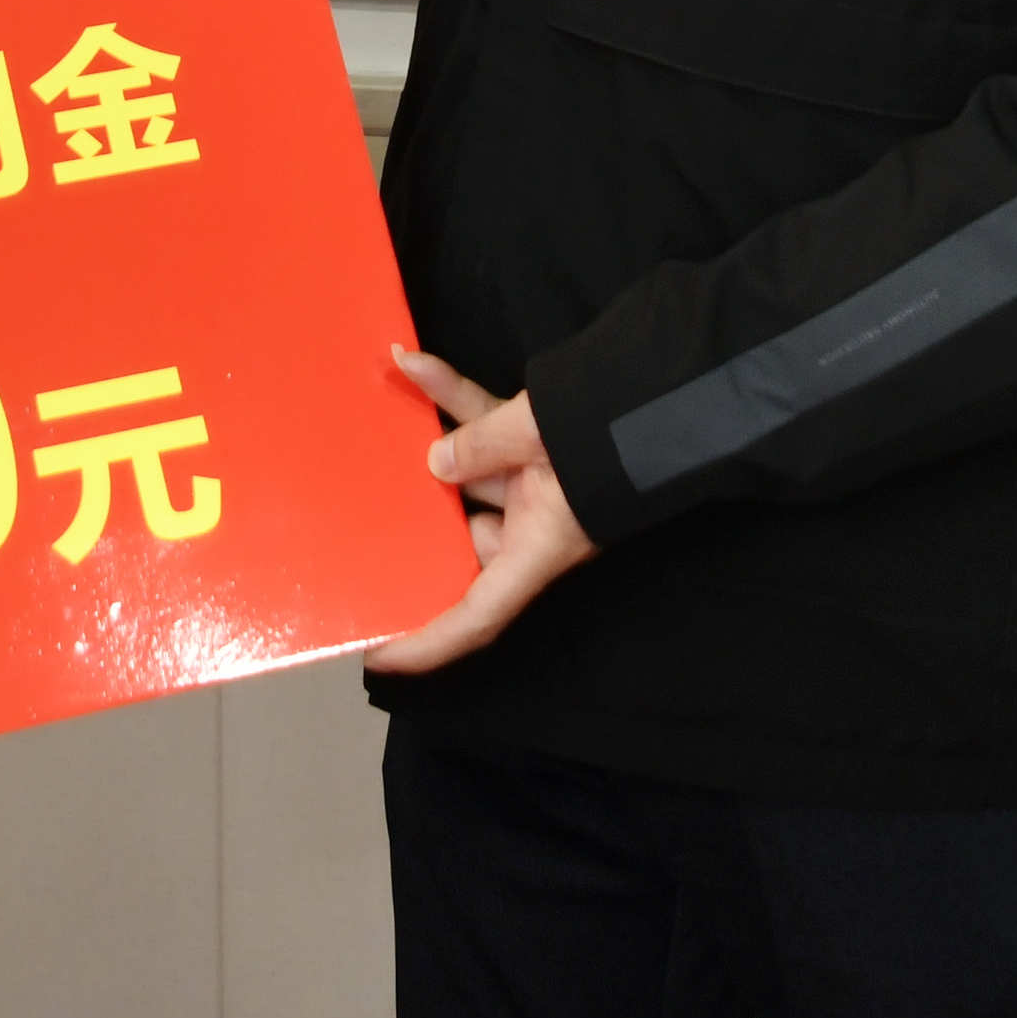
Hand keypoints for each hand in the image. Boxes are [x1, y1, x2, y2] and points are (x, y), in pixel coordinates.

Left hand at [363, 348, 597, 676]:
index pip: (476, 616)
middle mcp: (530, 526)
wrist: (660, 392)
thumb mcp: (539, 440)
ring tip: (375, 421)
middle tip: (356, 519)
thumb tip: (436, 462)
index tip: (378, 655)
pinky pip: (480, 423)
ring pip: (463, 471)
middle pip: (460, 538)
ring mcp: (530, 483)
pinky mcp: (532, 442)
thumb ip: (482, 447)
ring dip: (426, 441)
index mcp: (536, 550)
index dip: (429, 642)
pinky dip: (450, 394)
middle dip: (415, 523)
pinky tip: (411, 362)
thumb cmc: (606, 434)